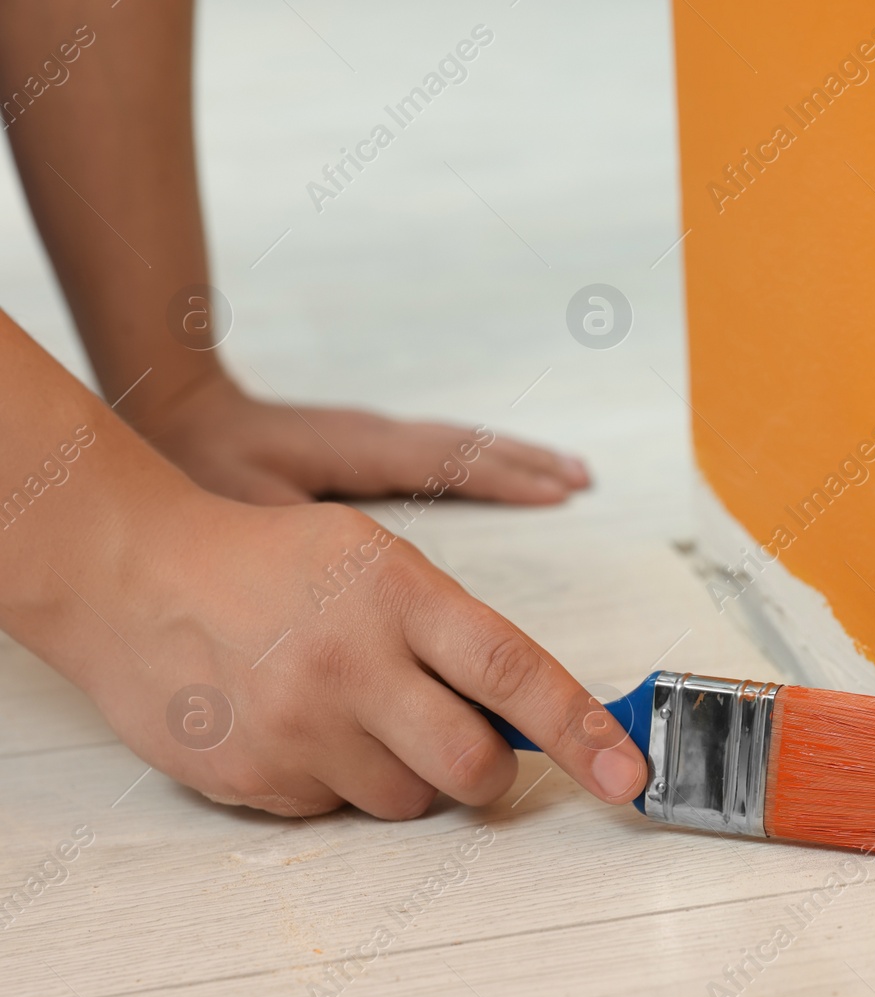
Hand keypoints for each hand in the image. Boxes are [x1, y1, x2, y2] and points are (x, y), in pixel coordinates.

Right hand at [35, 486, 645, 818]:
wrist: (134, 577)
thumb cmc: (271, 561)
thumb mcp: (377, 559)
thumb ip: (454, 630)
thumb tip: (530, 710)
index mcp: (398, 596)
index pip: (514, 672)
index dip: (583, 730)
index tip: (629, 772)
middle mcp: (351, 666)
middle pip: (472, 765)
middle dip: (490, 771)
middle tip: (470, 744)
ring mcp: (297, 728)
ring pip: (408, 800)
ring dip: (406, 772)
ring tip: (352, 711)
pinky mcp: (253, 778)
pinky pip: (336, 810)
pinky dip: (337, 779)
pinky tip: (298, 724)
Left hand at [141, 374, 590, 505]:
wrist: (169, 414)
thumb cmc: (203, 470)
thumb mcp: (250, 511)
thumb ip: (307, 545)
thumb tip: (367, 582)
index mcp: (357, 451)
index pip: (448, 460)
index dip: (505, 477)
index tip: (560, 491)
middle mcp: (377, 438)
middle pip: (468, 446)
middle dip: (528, 464)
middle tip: (582, 480)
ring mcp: (374, 439)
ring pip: (460, 445)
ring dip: (515, 459)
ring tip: (568, 473)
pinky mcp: (366, 448)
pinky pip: (442, 453)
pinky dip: (484, 462)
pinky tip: (504, 476)